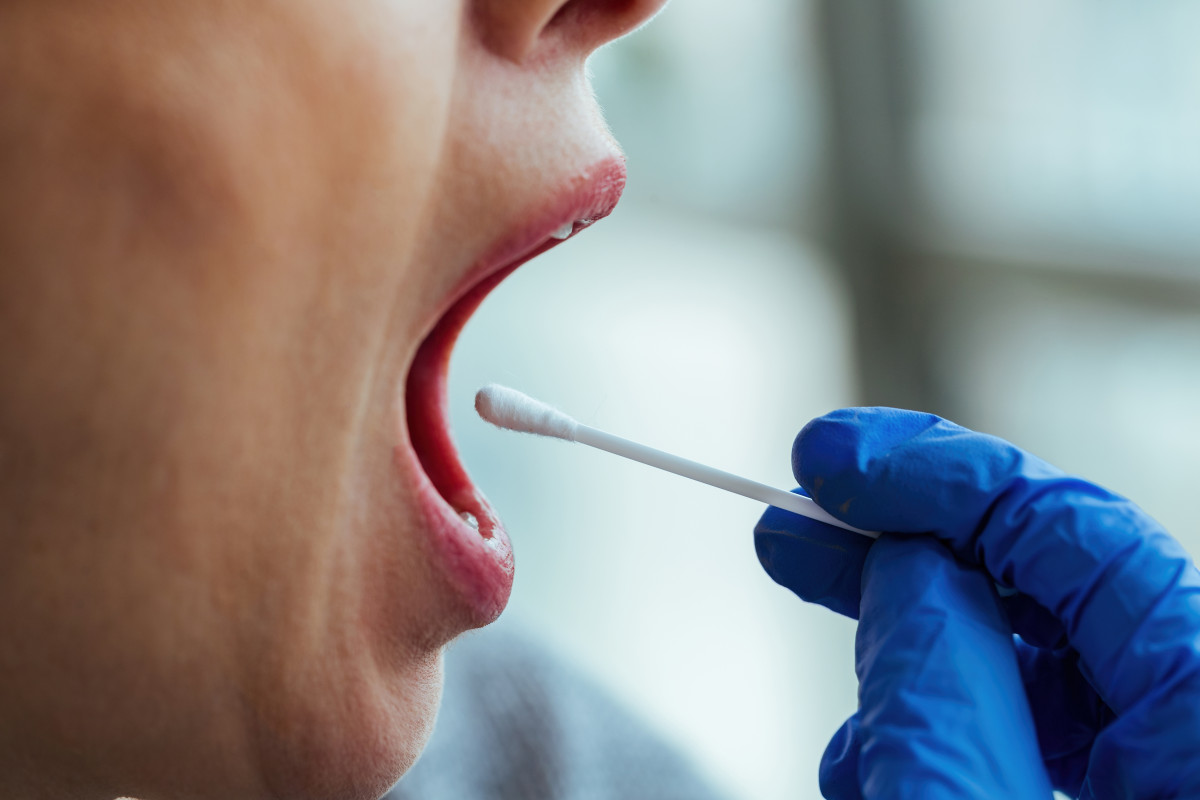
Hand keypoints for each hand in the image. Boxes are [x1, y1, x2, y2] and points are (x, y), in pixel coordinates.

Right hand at [754, 408, 1199, 798]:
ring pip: (1024, 661)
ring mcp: (1147, 776)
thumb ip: (942, 692)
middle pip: (1049, 585)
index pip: (1081, 532)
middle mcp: (1184, 736)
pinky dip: (929, 722)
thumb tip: (902, 566)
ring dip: (903, 631)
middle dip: (907, 541)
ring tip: (812, 617)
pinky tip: (861, 750)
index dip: (940, 475)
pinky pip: (1018, 736)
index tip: (824, 459)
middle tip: (798, 518)